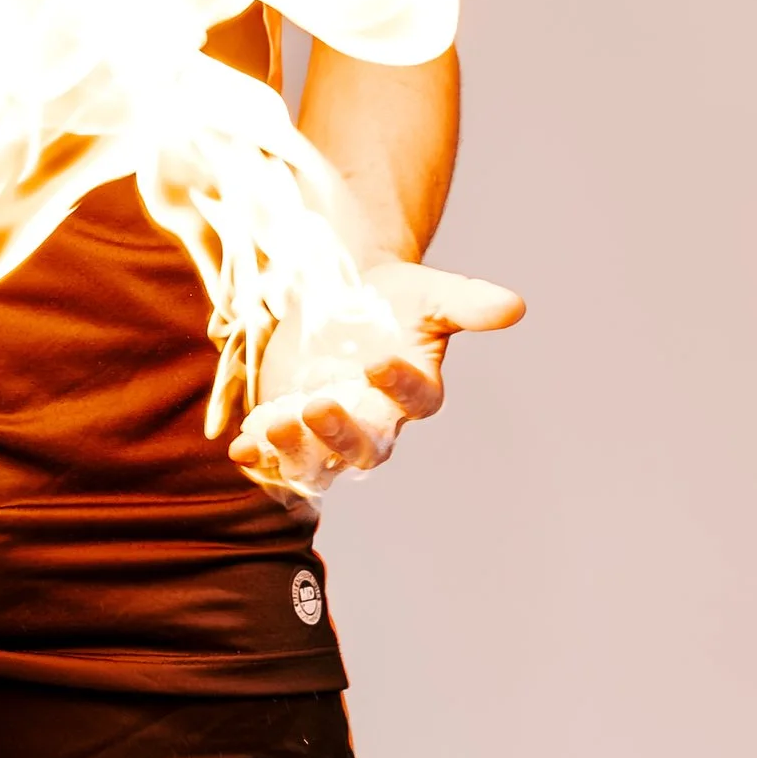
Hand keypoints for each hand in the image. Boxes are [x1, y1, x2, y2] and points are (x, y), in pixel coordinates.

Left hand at [228, 258, 525, 504]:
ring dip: (293, 451)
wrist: (337, 299)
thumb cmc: (389, 300)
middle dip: (338, 435)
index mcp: (415, 393)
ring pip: (316, 464)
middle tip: (315, 407)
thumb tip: (516, 305)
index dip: (400, 386)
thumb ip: (467, 303)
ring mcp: (326, 434)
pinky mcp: (286, 432)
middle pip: (364, 450)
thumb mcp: (427, 292)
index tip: (379, 360)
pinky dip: (258, 458)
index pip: (416, 401)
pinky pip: (273, 460)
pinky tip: (240, 447)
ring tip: (272, 424)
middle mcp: (374, 424)